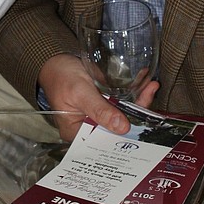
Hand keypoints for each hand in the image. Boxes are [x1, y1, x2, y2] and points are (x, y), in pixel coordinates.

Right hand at [39, 53, 159, 139]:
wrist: (54, 62)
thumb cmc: (61, 77)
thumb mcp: (80, 92)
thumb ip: (100, 109)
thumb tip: (122, 127)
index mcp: (77, 134)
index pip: (105, 141)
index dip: (125, 134)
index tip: (144, 120)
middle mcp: (88, 130)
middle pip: (117, 130)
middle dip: (137, 115)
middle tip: (150, 94)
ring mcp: (96, 118)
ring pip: (122, 117)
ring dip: (138, 103)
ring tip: (150, 87)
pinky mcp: (103, 107)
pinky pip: (120, 106)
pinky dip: (132, 96)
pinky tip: (144, 86)